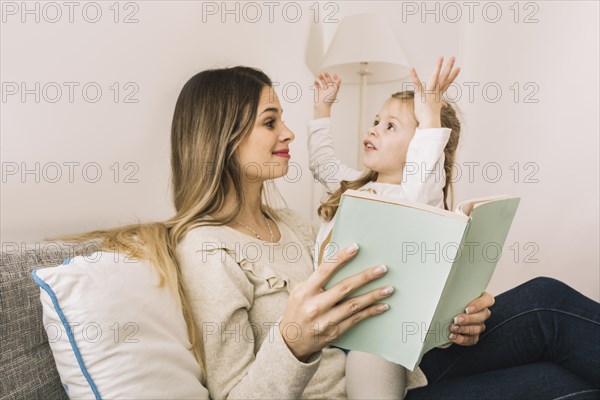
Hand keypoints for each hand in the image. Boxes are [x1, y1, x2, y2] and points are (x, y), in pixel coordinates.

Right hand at [279, 244, 392, 361]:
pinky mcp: (335, 332)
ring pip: (354, 305)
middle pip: (345, 288)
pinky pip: (356, 319)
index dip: (341, 258)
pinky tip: (382, 305)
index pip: (325, 270)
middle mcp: (315, 306)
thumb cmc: (298, 310)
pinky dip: (371, 312)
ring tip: (389, 288)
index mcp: (305, 292)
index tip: (355, 248)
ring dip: (373, 295)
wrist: (291, 341)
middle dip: (365, 277)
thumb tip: (339, 262)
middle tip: (382, 269)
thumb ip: (316, 280)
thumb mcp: (300, 292)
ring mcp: (326, 321)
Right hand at [313, 72, 340, 118]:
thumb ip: (336, 85)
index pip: (335, 82)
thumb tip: (340, 79)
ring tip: (319, 75)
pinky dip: (316, 83)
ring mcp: (324, 91)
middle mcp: (329, 90)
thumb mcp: (333, 92)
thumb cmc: (328, 101)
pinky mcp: (319, 93)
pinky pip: (318, 86)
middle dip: (327, 76)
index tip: (334, 74)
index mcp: (334, 90)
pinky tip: (315, 81)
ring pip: (323, 83)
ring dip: (321, 78)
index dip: (335, 78)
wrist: (321, 107)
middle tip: (324, 72)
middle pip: (328, 81)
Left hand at [410, 56, 459, 128]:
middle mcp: (436, 91)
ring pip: (435, 77)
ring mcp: (429, 92)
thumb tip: (444, 105)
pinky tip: (411, 68)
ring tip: (441, 57)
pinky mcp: (420, 94)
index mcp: (439, 94)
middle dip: (449, 66)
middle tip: (453, 57)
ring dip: (438, 67)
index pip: (448, 82)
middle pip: (444, 77)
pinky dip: (414, 76)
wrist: (429, 123)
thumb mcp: (436, 108)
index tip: (459, 68)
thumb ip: (440, 104)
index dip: (453, 75)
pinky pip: (417, 83)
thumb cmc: (430, 117)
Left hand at [448, 291, 494, 345]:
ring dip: (463, 329)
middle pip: (482, 316)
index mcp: (482, 299)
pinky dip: (461, 339)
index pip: (488, 300)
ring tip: (452, 327)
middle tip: (456, 319)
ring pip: (477, 328)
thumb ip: (457, 295)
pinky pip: (471, 339)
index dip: (479, 305)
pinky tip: (453, 336)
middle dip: (468, 319)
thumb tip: (448, 296)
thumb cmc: (454, 301)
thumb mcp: (456, 296)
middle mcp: (483, 312)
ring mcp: (480, 325)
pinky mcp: (474, 335)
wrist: (447, 313)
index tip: (467, 309)